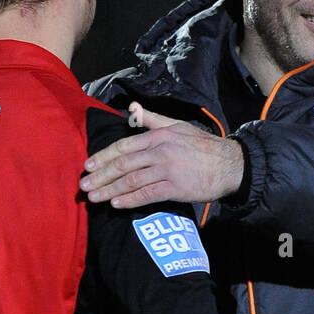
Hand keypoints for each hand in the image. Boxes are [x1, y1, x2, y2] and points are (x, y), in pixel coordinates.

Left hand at [80, 103, 244, 209]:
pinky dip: (130, 200)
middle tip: (84, 185)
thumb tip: (133, 108)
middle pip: (122, 164)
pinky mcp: (175, 187)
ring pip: (131, 180)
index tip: (88, 165)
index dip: (103, 157)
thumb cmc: (203, 146)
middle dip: (100, 175)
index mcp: (158, 136)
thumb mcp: (177, 126)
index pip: (123, 147)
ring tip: (94, 197)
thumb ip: (153, 119)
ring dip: (110, 190)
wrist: (230, 164)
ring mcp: (167, 169)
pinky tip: (116, 204)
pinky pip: (147, 194)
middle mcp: (159, 151)